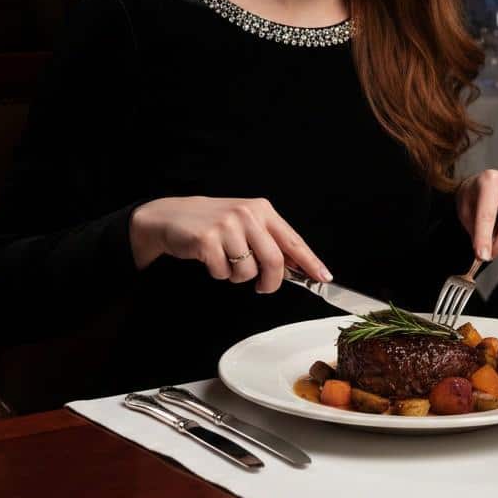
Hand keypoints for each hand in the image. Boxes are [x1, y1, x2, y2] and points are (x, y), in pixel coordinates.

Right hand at [128, 196, 331, 291]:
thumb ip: (270, 241)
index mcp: (262, 210)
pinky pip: (223, 273)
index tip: (323, 276)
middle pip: (274, 260)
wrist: (174, 217)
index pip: (293, 240)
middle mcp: (247, 214)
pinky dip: (219, 274)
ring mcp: (227, 226)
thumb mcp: (246, 224)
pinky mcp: (207, 239)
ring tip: (227, 261)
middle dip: (271, 281)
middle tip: (263, 287)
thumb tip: (296, 267)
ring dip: (239, 276)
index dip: (310, 261)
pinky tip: (212, 259)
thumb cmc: (215, 223)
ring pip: (248, 271)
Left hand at [455, 170, 497, 261]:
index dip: (484, 238)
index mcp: (490, 180)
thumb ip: (475, 230)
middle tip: (490, 255)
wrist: (484, 184)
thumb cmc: (473, 198)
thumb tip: (486, 252)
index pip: (488, 214)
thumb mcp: (464, 211)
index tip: (482, 256)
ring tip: (497, 238)